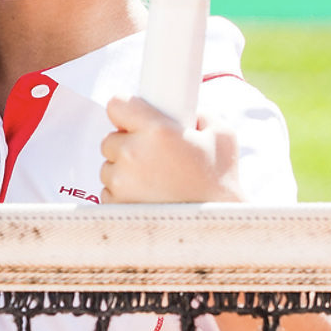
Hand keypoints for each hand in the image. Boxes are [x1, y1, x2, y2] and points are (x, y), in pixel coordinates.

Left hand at [98, 95, 245, 203]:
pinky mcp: (115, 205)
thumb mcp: (223, 136)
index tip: (135, 119)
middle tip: (153, 156)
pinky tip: (148, 198)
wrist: (215, 227)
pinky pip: (108, 192)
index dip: (126, 111)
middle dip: (127, 145)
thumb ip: (202, 115)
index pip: (117, 104)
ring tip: (154, 181)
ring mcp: (121, 181)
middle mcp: (132, 153)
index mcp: (156, 130)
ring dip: (123, 171)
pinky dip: (122, 195)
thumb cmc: (220, 182)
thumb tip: (189, 112)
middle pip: (110, 139)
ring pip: (108, 167)